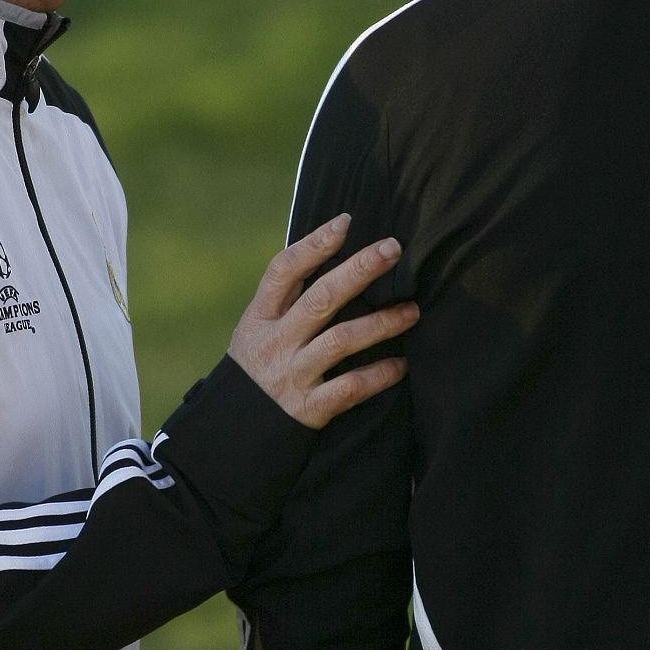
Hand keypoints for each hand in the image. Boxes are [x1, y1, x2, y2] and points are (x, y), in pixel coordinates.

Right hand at [227, 213, 415, 428]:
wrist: (236, 428)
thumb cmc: (258, 364)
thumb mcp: (257, 327)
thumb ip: (289, 298)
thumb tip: (334, 252)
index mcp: (260, 316)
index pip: (283, 271)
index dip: (313, 244)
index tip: (345, 222)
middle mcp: (276, 341)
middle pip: (320, 299)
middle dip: (358, 270)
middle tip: (392, 249)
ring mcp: (292, 375)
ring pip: (340, 341)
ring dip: (381, 323)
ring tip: (413, 310)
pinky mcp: (308, 409)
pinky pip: (350, 388)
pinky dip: (379, 375)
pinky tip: (402, 364)